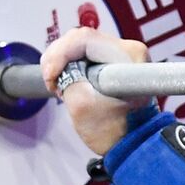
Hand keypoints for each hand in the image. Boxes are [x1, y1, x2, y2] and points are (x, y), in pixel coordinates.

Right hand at [40, 28, 154, 154]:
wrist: (133, 145)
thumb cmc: (117, 132)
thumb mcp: (83, 107)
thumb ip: (68, 78)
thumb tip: (59, 66)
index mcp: (129, 56)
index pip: (83, 40)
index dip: (60, 55)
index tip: (51, 79)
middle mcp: (128, 50)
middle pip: (80, 39)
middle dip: (58, 59)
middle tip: (52, 83)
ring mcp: (121, 55)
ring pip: (79, 45)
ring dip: (62, 63)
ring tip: (60, 86)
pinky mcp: (113, 63)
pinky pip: (84, 54)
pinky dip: (69, 66)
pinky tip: (66, 82)